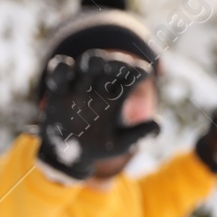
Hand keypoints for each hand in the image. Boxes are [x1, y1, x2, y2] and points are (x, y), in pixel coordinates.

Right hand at [38, 51, 161, 179]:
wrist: (69, 156)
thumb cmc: (99, 146)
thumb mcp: (120, 144)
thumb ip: (138, 134)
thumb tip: (158, 127)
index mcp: (117, 95)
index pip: (131, 75)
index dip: (138, 71)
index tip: (143, 73)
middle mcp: (99, 87)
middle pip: (110, 65)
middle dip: (116, 62)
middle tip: (120, 65)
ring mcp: (79, 87)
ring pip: (86, 62)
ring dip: (92, 60)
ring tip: (94, 64)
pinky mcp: (58, 91)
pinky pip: (60, 72)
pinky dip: (61, 68)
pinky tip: (66, 69)